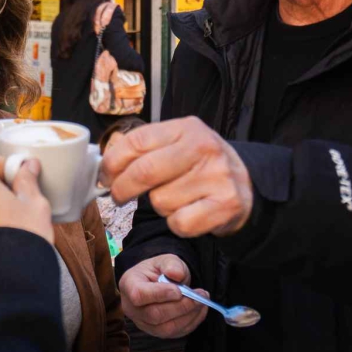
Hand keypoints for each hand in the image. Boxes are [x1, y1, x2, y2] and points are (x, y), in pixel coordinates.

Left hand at [101, 117, 252, 237]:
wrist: (247, 186)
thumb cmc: (201, 166)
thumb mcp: (178, 144)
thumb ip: (145, 150)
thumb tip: (105, 168)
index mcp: (187, 128)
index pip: (137, 141)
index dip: (112, 162)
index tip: (104, 176)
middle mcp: (203, 148)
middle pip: (144, 172)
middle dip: (122, 188)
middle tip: (118, 196)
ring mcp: (216, 176)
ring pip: (160, 201)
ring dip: (158, 206)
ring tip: (175, 198)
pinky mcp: (225, 205)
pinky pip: (178, 222)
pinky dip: (176, 223)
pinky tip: (189, 212)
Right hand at [118, 255, 208, 337]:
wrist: (158, 282)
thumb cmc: (159, 271)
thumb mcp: (165, 260)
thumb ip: (171, 264)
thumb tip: (177, 274)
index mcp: (128, 285)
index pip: (139, 295)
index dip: (160, 294)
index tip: (179, 290)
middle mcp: (131, 308)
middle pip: (154, 315)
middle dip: (181, 306)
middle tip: (200, 296)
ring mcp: (143, 323)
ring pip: (166, 328)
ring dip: (188, 316)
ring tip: (202, 302)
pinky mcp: (156, 332)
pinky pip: (174, 333)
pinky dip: (191, 323)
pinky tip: (199, 310)